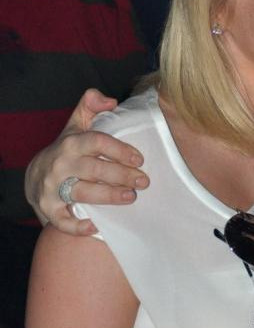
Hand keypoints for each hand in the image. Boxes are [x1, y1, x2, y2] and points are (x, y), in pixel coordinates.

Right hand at [25, 89, 148, 235]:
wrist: (36, 174)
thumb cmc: (68, 148)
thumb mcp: (77, 124)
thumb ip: (92, 106)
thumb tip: (111, 100)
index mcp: (72, 142)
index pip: (98, 142)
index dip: (120, 149)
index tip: (140, 159)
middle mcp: (61, 164)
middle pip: (95, 169)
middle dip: (122, 175)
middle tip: (144, 181)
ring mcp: (53, 187)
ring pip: (83, 192)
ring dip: (109, 196)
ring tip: (131, 197)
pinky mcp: (48, 209)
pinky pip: (61, 221)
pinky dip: (77, 226)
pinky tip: (96, 227)